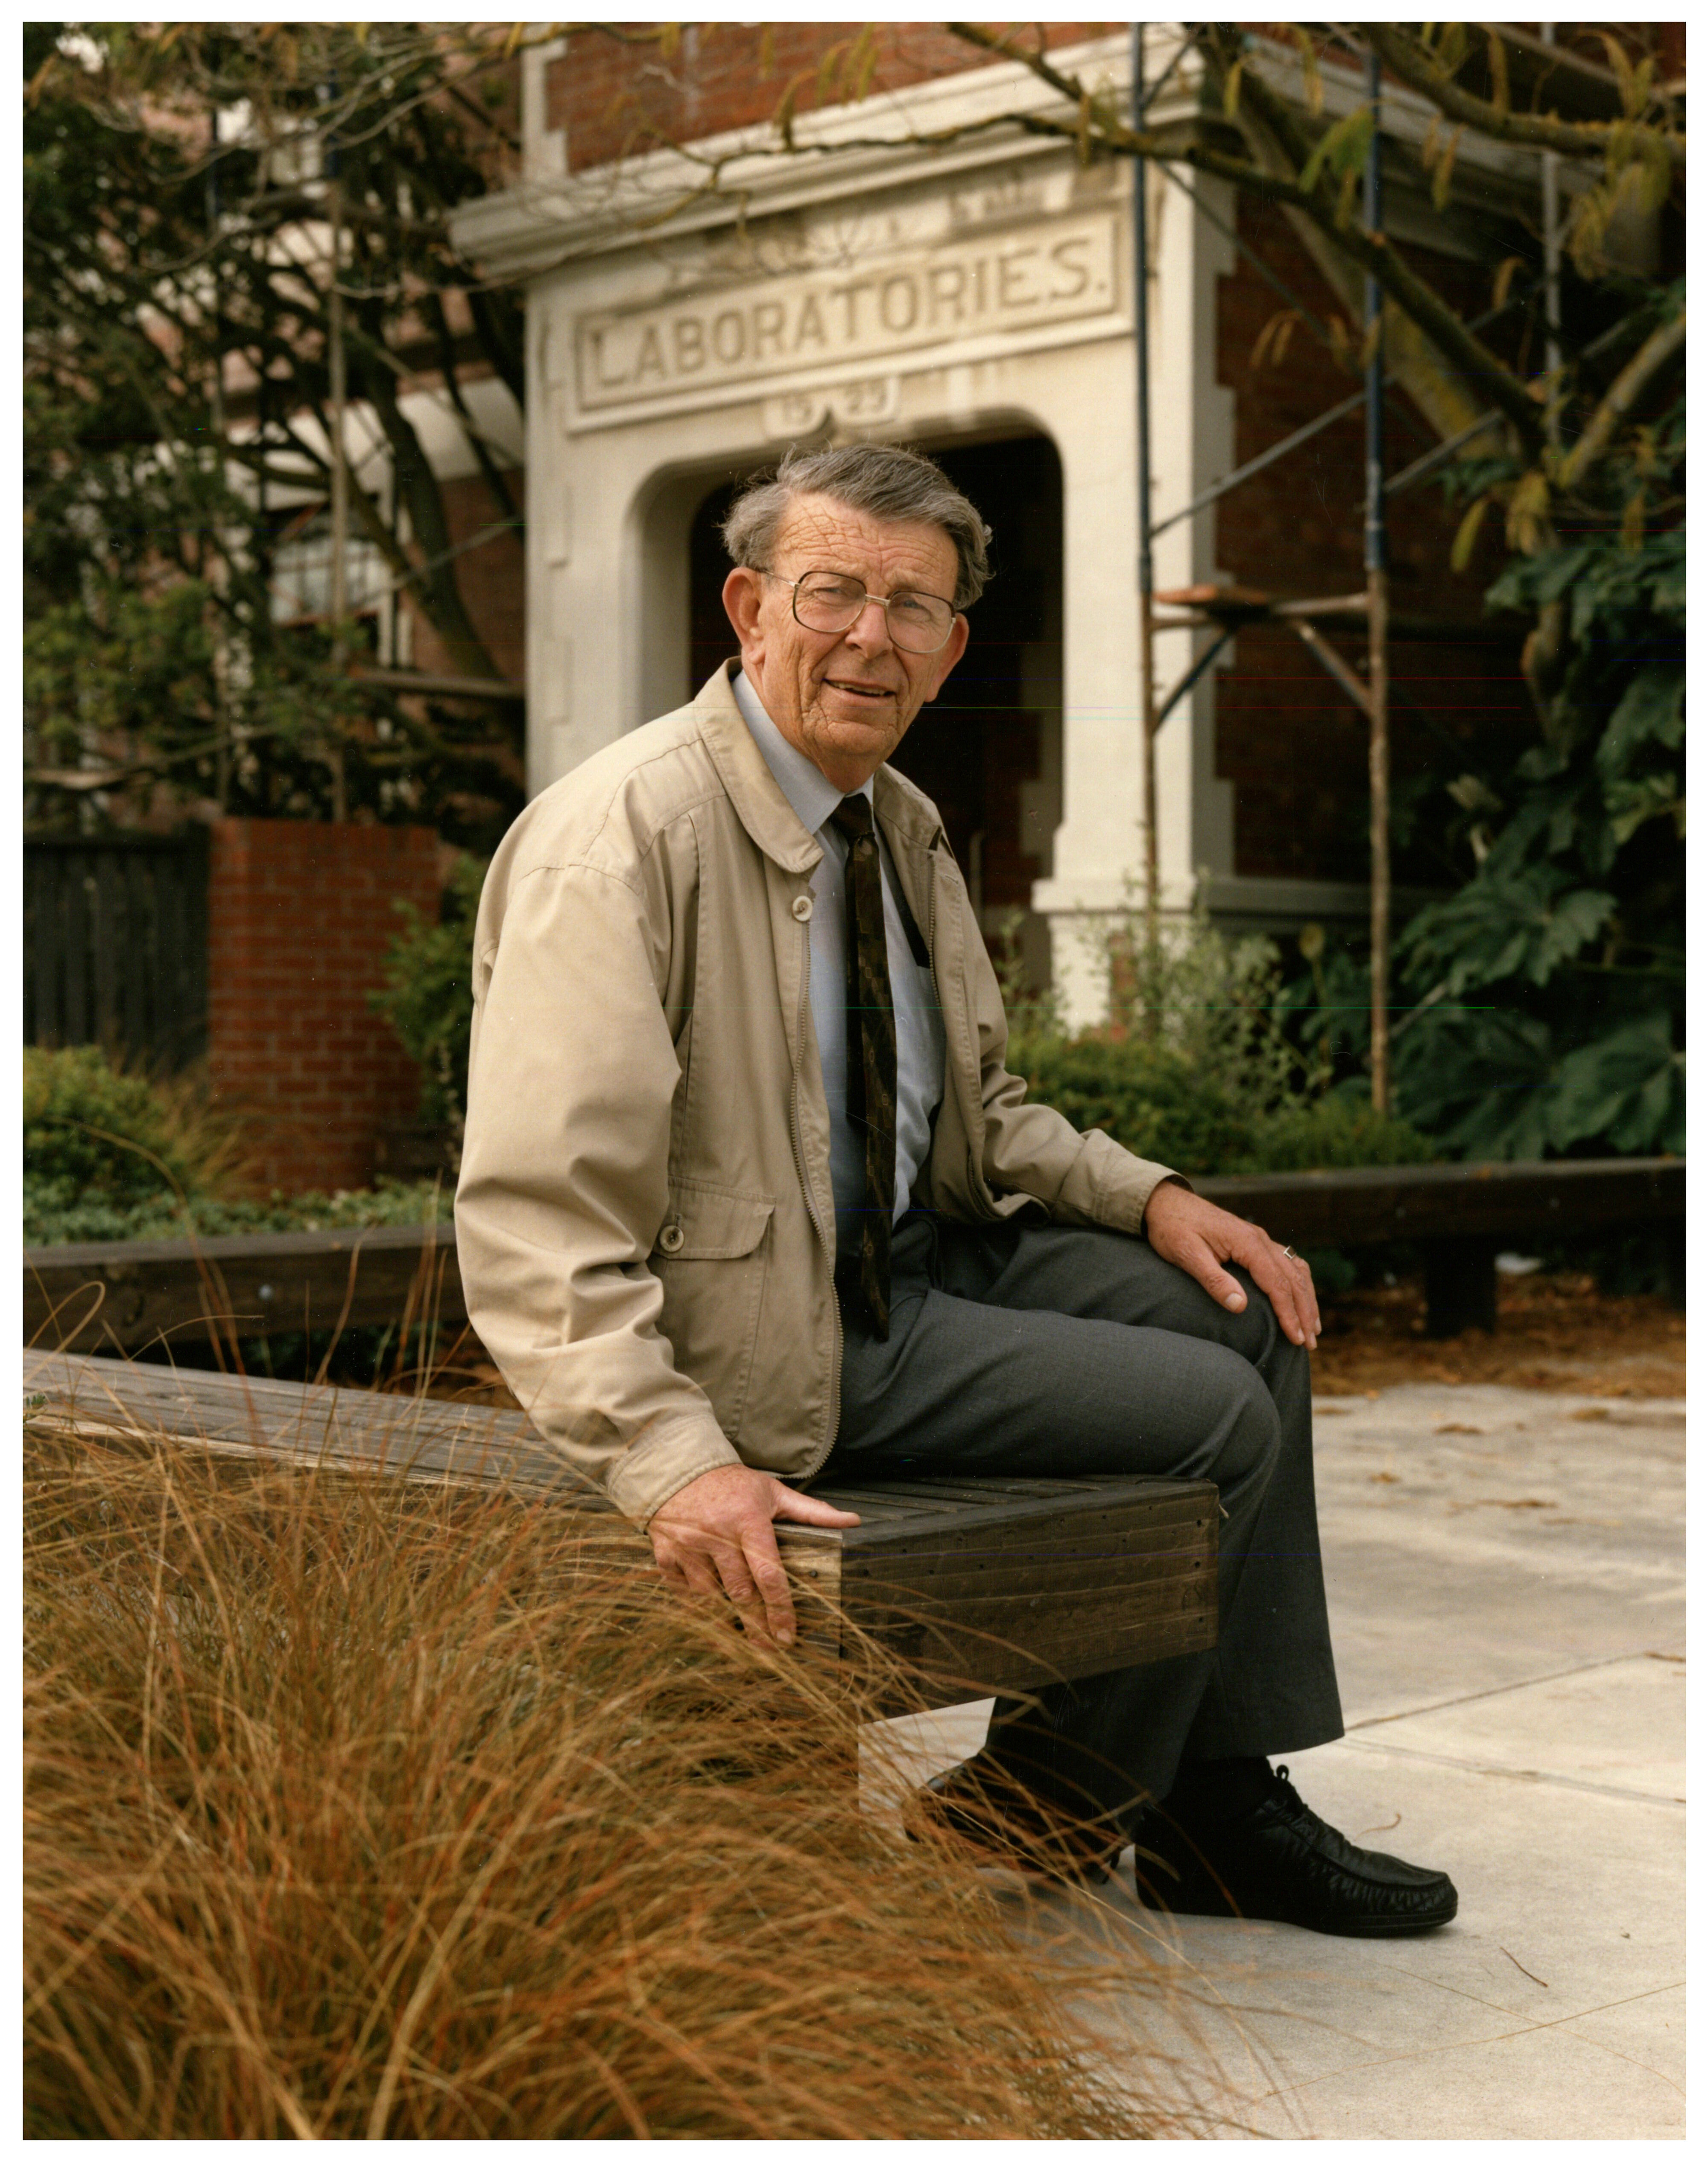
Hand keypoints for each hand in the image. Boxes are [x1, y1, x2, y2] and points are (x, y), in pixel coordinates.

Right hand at [647, 1464, 861, 1650]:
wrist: (679, 1469)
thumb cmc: (732, 1484)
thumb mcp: (773, 1492)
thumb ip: (811, 1511)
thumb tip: (852, 1521)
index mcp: (747, 1520)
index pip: (768, 1573)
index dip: (780, 1609)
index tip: (789, 1634)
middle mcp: (717, 1535)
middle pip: (740, 1594)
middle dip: (757, 1625)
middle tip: (770, 1647)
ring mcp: (688, 1547)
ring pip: (709, 1599)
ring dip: (726, 1622)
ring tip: (741, 1640)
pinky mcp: (666, 1555)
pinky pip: (683, 1593)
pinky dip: (697, 1608)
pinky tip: (711, 1618)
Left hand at [1142, 1180, 1319, 1349]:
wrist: (1166, 1203)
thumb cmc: (1173, 1229)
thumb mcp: (1187, 1255)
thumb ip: (1214, 1280)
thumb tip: (1240, 1307)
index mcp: (1246, 1242)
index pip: (1276, 1283)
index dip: (1288, 1313)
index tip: (1296, 1338)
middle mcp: (1260, 1239)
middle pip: (1293, 1278)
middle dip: (1304, 1312)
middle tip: (1310, 1344)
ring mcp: (1260, 1239)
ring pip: (1295, 1270)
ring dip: (1306, 1299)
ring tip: (1313, 1328)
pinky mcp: (1255, 1242)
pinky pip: (1287, 1262)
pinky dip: (1298, 1283)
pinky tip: (1301, 1299)